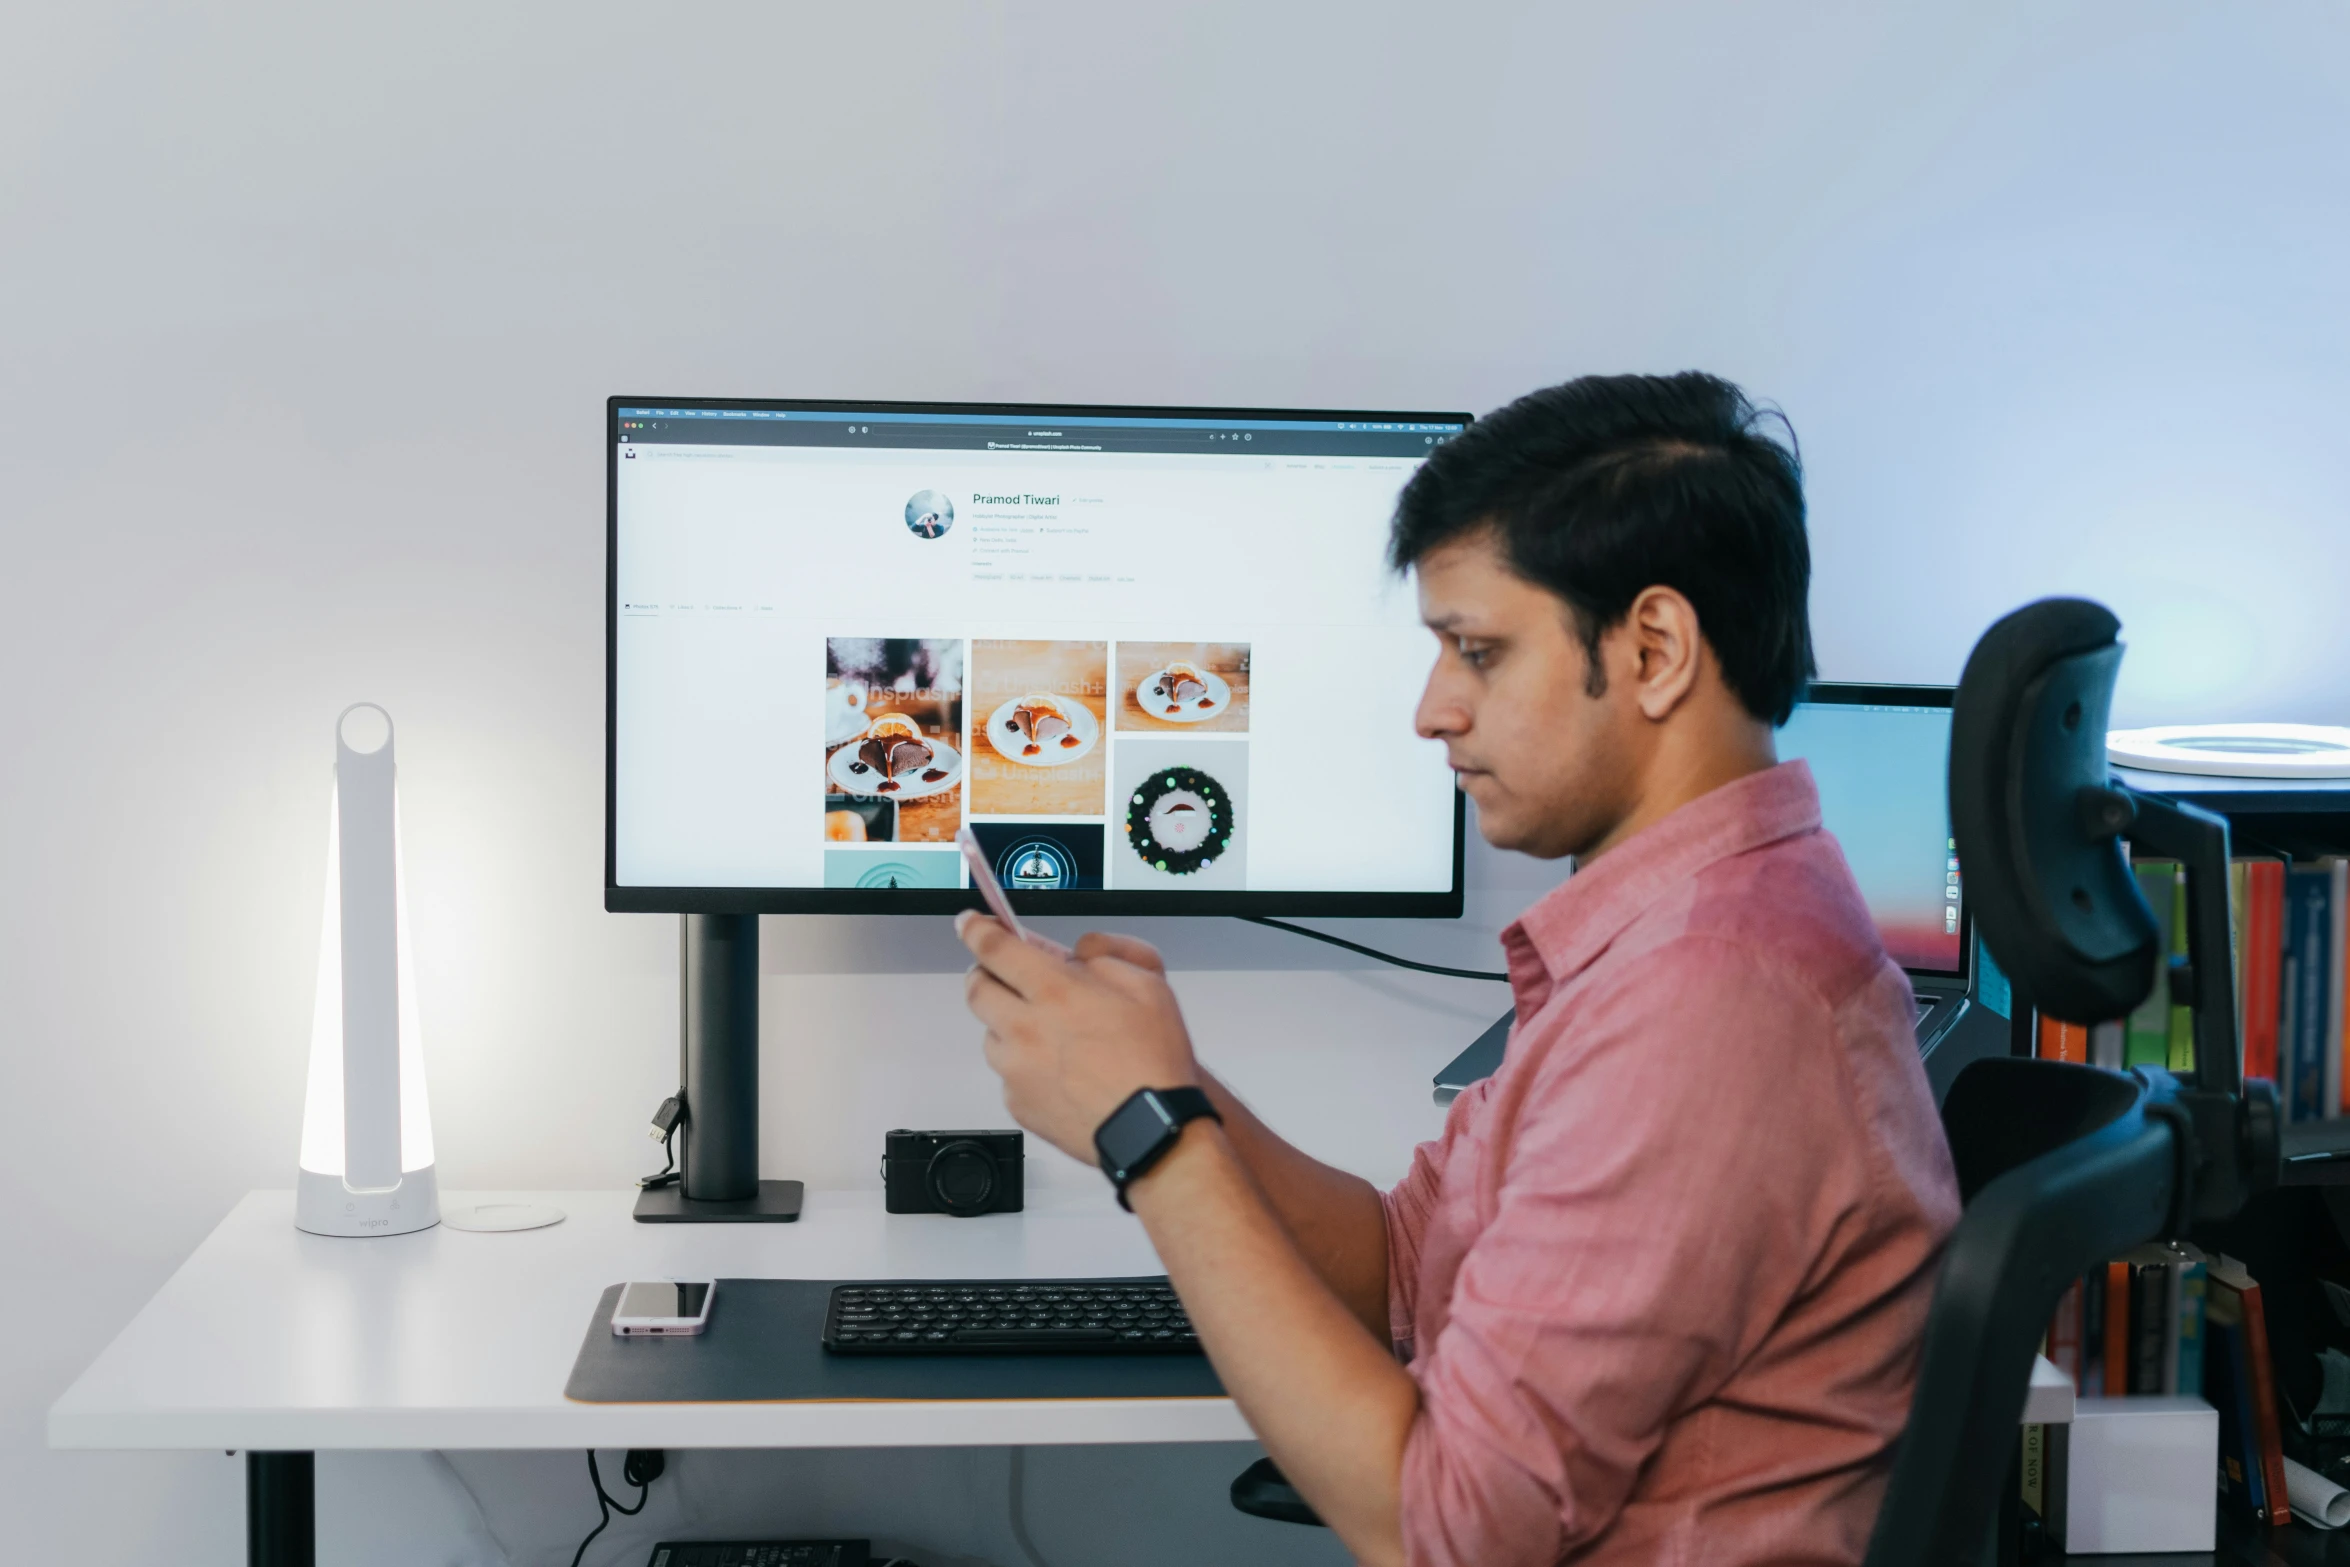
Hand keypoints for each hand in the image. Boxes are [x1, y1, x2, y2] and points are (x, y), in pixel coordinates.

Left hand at [956, 912, 1199, 1163]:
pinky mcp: (1017, 1103)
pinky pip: (1007, 1074)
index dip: (976, 930)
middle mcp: (1025, 1028)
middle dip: (986, 974)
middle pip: (977, 989)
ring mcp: (1016, 1070)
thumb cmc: (1154, 1061)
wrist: (1151, 1130)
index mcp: (1055, 991)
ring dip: (1007, 1025)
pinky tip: (1058, 1072)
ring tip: (1047, 1035)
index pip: (995, 948)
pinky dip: (1022, 1066)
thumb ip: (1105, 955)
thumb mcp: (1149, 984)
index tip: (969, 923)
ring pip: (990, 1034)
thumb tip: (1076, 953)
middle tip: (1007, 977)